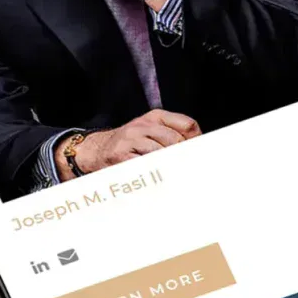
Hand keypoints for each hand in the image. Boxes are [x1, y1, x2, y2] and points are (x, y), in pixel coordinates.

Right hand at [69, 110, 201, 174]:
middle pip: (175, 140)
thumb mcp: (152, 131)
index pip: (186, 124)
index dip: (196, 141)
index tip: (199, 154)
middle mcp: (143, 125)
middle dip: (183, 157)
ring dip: (169, 168)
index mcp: (156, 117)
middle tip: (189, 171)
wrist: (98, 149)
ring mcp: (131, 139)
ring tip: (172, 176)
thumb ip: (174, 135)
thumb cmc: (131, 143)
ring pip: (160, 153)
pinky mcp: (120, 155)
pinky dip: (153, 175)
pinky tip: (156, 180)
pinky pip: (143, 166)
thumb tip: (199, 148)